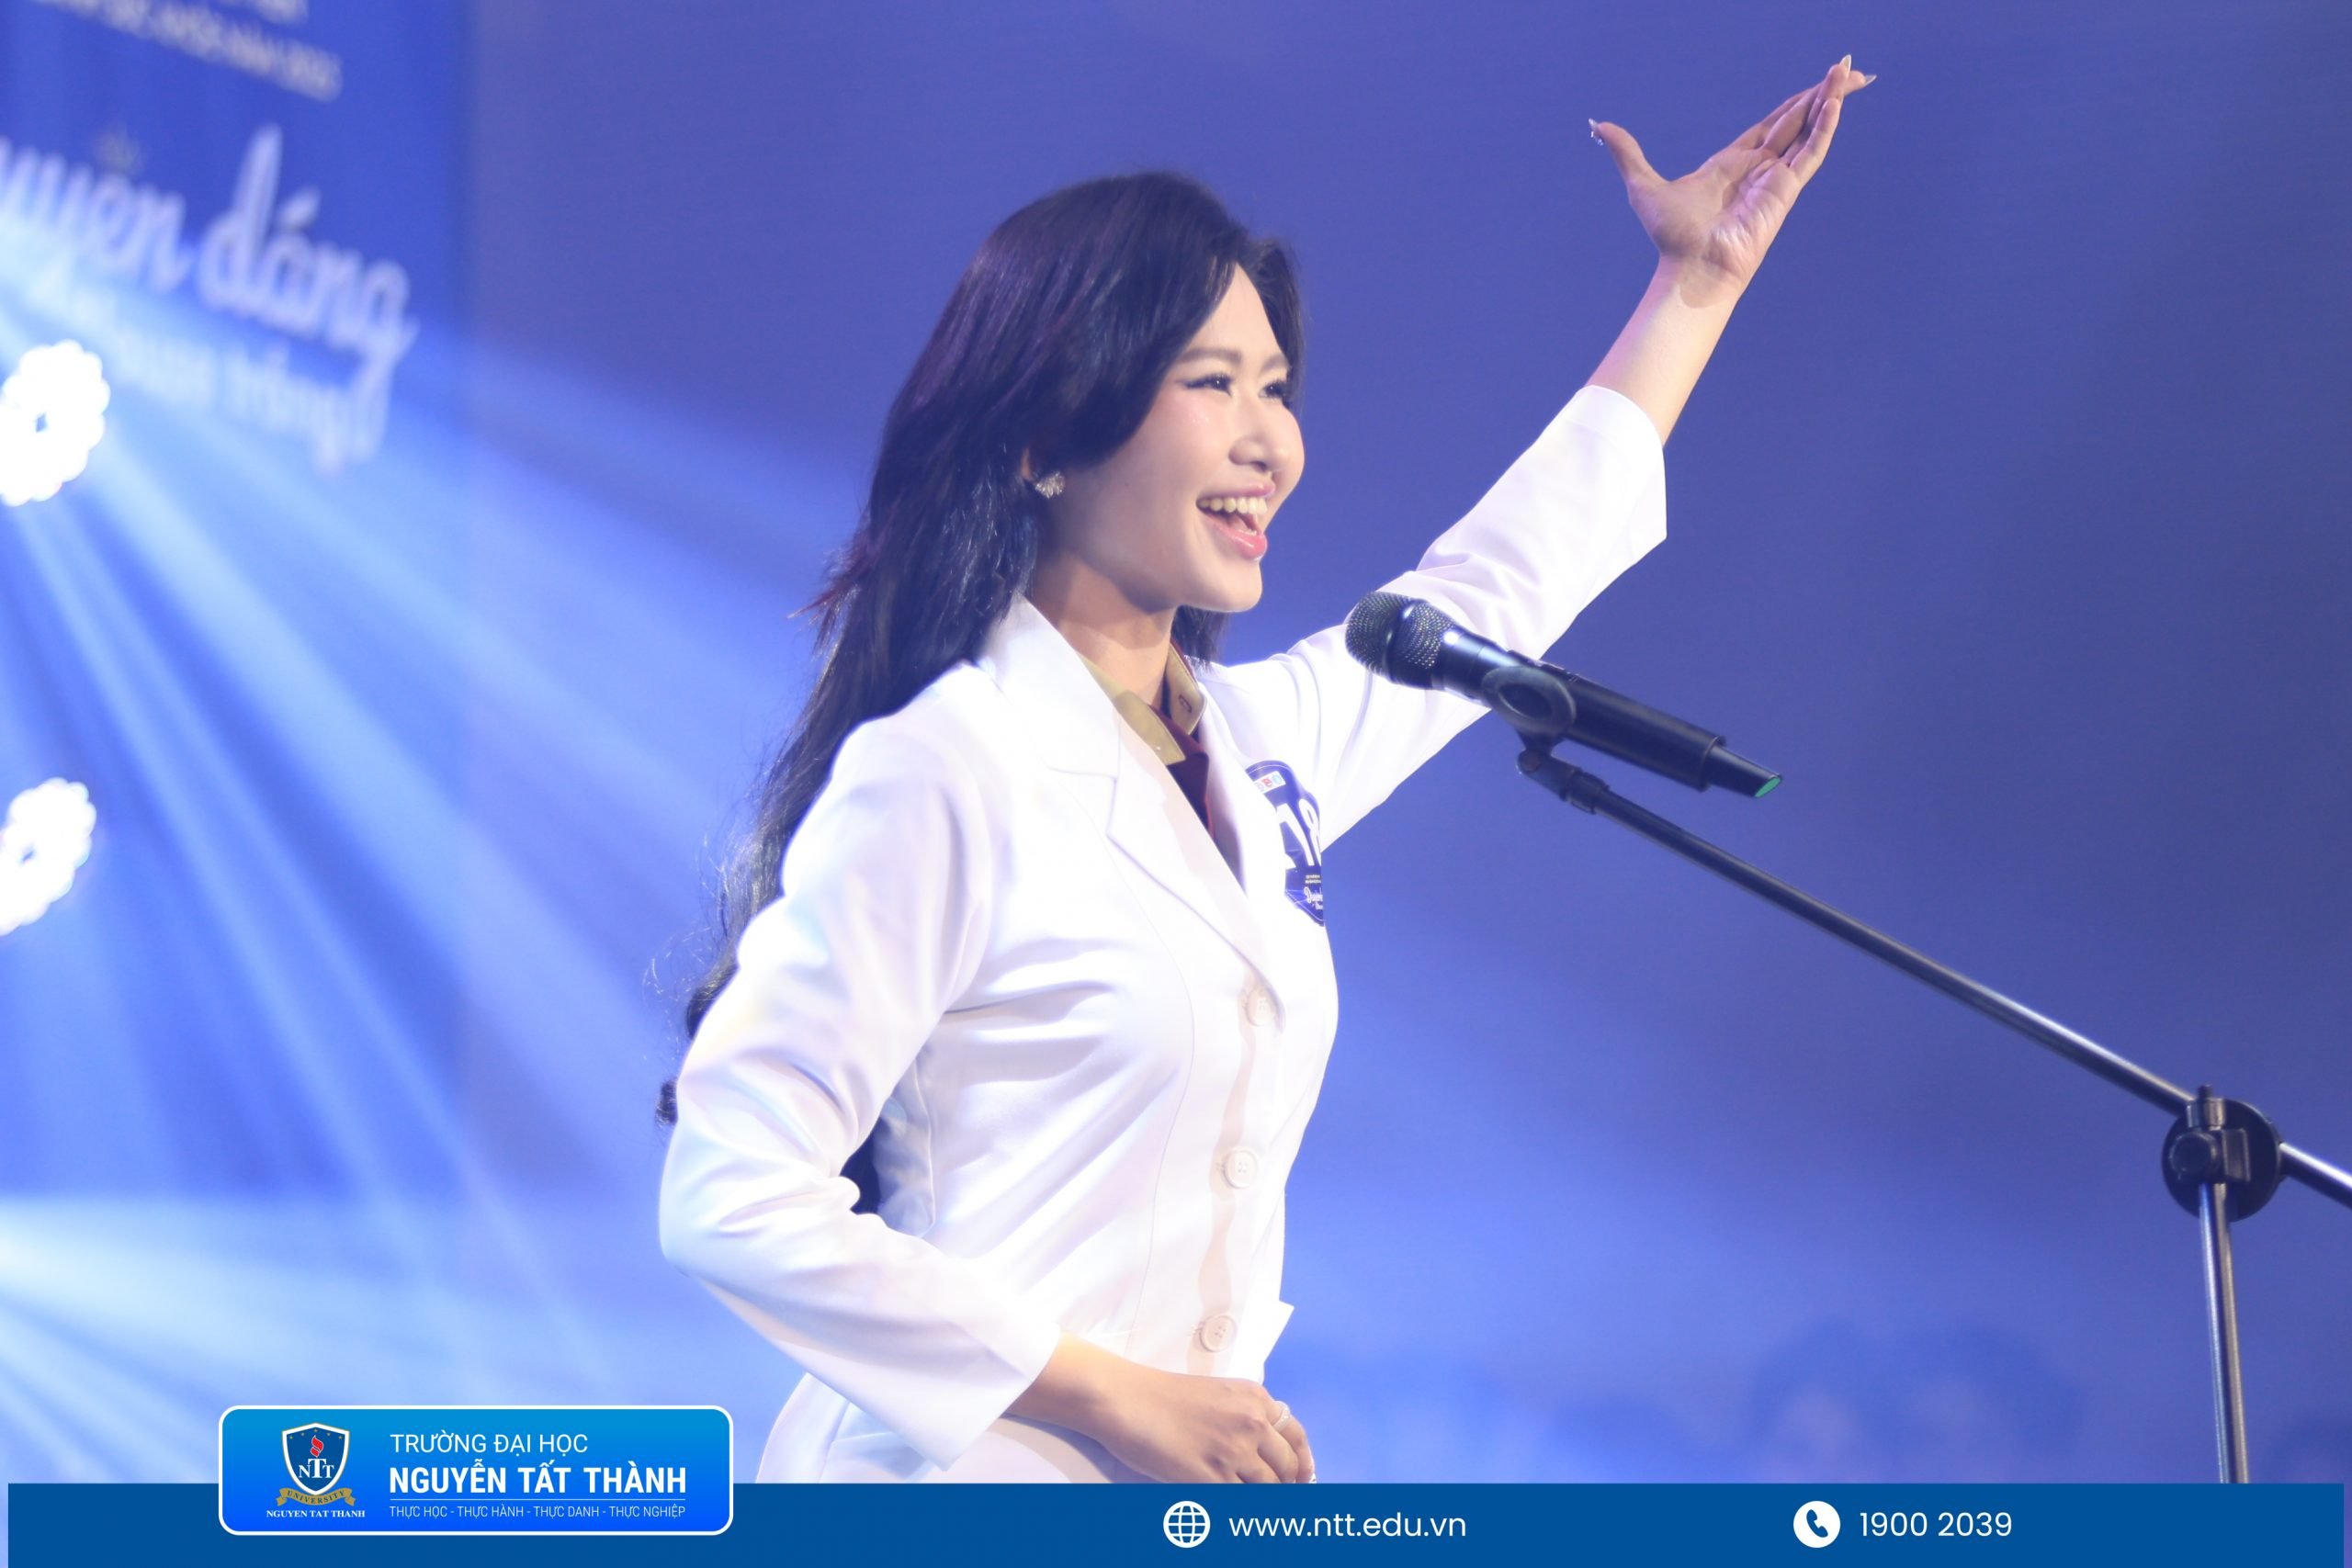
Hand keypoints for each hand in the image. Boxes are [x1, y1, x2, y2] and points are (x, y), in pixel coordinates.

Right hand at [1094, 1364, 1315, 1482]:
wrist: (1127, 1400)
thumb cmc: (1163, 1397)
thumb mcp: (1218, 1393)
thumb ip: (1245, 1416)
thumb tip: (1265, 1450)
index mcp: (1255, 1397)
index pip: (1295, 1435)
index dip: (1303, 1462)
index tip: (1303, 1477)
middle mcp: (1252, 1422)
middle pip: (1288, 1467)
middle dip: (1287, 1486)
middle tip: (1278, 1496)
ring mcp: (1234, 1451)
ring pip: (1269, 1489)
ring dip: (1264, 1499)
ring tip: (1251, 1501)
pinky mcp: (1212, 1476)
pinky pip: (1240, 1501)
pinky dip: (1240, 1508)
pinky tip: (1230, 1504)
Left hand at [1591, 56, 1872, 303]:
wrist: (1691, 268)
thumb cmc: (1672, 238)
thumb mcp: (1642, 183)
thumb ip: (1626, 152)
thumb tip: (1597, 126)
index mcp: (1733, 163)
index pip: (1772, 123)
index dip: (1795, 101)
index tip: (1817, 82)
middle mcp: (1759, 167)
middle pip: (1798, 120)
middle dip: (1823, 93)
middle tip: (1850, 67)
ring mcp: (1776, 177)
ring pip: (1810, 129)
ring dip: (1831, 99)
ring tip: (1853, 73)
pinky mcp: (1786, 188)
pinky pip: (1810, 151)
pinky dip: (1825, 125)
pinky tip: (1836, 101)